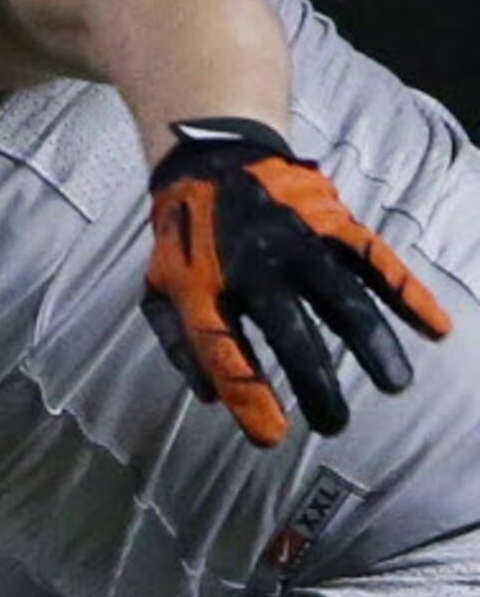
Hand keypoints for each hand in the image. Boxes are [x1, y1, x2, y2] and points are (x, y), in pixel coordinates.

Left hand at [141, 118, 452, 445]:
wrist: (212, 160)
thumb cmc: (186, 239)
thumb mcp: (160, 289)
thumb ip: (181, 344)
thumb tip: (211, 400)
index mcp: (203, 285)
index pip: (223, 351)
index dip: (248, 397)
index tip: (273, 437)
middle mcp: (254, 264)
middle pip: (291, 332)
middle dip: (315, 382)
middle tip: (334, 425)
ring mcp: (298, 241)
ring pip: (343, 298)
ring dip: (372, 344)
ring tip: (394, 384)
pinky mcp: (334, 223)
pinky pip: (376, 261)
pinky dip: (409, 294)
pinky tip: (436, 328)